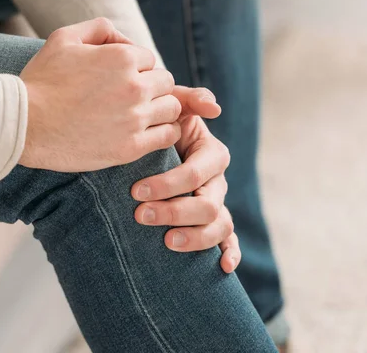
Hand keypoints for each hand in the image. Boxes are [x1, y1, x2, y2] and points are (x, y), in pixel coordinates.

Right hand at [19, 18, 180, 171]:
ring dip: (160, 110)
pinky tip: (145, 133)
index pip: (150, 59)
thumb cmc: (41, 81)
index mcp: (121, 57)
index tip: (119, 82)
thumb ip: (100, 29)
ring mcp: (134, 118)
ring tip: (139, 116)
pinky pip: (168, 136)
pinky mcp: (131, 147)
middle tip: (129, 99)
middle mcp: (134, 86)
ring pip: (172, 109)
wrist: (23, 125)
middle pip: (165, 82)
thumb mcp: (64, 38)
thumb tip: (125, 39)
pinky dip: (163, 133)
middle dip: (151, 88)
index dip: (136, 69)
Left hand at [131, 86, 240, 272]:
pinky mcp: (212, 221)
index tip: (135, 192)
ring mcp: (217, 202)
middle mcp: (217, 180)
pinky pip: (229, 240)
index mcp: (211, 153)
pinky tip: (223, 267)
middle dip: (175, 211)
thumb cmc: (161, 122)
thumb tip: (214, 107)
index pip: (197, 173)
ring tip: (167, 242)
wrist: (154, 140)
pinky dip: (231, 253)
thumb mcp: (172, 105)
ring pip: (220, 225)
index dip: (169, 184)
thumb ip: (189, 99)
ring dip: (196, 237)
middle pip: (209, 203)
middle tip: (141, 216)